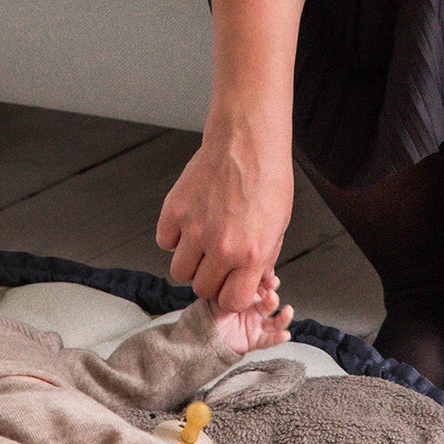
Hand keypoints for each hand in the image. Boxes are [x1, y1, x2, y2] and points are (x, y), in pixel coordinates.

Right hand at [157, 126, 294, 311]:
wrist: (247, 143)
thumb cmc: (267, 178)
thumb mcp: (279, 225)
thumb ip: (264, 259)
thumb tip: (255, 283)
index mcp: (251, 254)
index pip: (230, 301)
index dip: (230, 296)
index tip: (230, 285)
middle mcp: (222, 247)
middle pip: (202, 289)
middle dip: (210, 280)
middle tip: (216, 262)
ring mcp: (195, 229)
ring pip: (179, 272)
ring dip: (190, 262)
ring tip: (201, 243)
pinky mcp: (175, 211)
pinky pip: (165, 242)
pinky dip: (174, 238)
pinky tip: (189, 223)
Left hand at [210, 273, 294, 353]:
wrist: (205, 333)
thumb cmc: (211, 312)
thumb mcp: (218, 295)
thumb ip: (226, 284)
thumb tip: (231, 269)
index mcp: (249, 297)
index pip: (264, 288)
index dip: (269, 284)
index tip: (272, 280)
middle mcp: (256, 310)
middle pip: (270, 303)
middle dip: (273, 298)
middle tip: (270, 294)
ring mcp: (258, 325)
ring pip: (276, 322)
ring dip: (284, 317)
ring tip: (287, 311)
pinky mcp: (256, 340)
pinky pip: (269, 340)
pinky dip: (278, 338)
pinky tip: (285, 334)